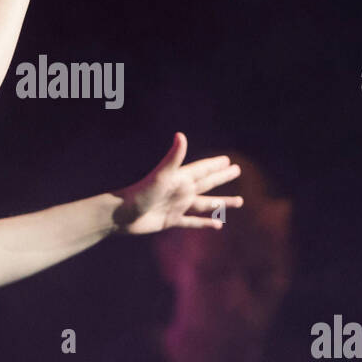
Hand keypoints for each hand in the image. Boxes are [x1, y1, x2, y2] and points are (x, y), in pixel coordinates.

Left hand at [111, 133, 243, 235]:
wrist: (122, 215)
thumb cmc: (140, 193)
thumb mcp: (160, 175)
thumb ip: (173, 157)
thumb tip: (181, 135)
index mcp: (180, 179)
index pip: (203, 170)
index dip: (215, 165)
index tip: (229, 160)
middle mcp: (181, 191)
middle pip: (207, 183)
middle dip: (222, 177)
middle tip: (237, 171)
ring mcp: (177, 206)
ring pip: (206, 204)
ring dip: (221, 202)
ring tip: (240, 201)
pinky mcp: (172, 221)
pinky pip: (193, 223)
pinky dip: (206, 224)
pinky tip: (217, 226)